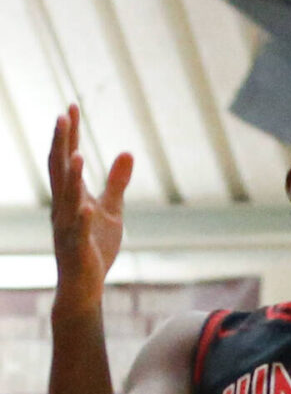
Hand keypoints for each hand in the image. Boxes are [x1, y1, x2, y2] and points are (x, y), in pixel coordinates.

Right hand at [48, 105, 131, 316]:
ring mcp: (68, 228)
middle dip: (62, 144)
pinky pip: (80, 232)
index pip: (67, 158)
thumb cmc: (94, 247)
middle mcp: (63, 208)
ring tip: (78, 154)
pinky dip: (83, 220)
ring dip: (73, 177)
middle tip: (62, 116)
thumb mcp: (111, 211)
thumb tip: (127, 152)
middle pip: (60, 171)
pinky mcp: (78, 249)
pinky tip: (88, 207)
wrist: (84, 286)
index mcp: (70, 196)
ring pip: (68, 199)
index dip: (69, 134)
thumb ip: (117, 183)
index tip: (70, 107)